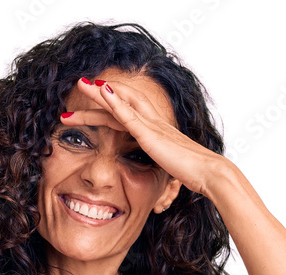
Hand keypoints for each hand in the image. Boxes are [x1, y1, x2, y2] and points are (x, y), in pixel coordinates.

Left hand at [68, 77, 225, 197]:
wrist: (207, 172)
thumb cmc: (191, 172)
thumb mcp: (166, 167)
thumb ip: (156, 165)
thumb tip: (149, 179)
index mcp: (153, 130)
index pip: (124, 115)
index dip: (106, 108)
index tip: (88, 107)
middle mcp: (152, 121)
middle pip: (120, 101)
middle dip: (97, 95)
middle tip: (79, 85)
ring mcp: (151, 125)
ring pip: (121, 102)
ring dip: (99, 92)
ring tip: (81, 84)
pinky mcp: (150, 134)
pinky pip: (128, 114)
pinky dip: (115, 101)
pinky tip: (102, 91)